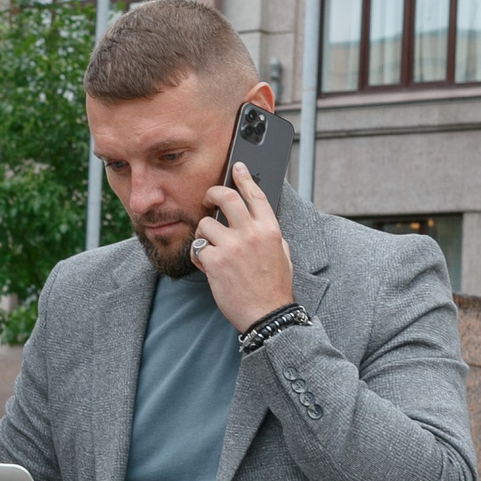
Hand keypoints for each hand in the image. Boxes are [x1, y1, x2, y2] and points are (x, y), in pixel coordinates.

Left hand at [192, 163, 296, 331]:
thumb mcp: (282, 255)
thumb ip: (271, 236)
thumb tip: (260, 223)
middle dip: (212, 193)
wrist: (266, 315)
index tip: (237, 166)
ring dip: (204, 235)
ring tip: (211, 250)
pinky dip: (198, 255)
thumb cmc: (273, 288)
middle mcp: (252, 233)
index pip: (255, 195)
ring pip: (205, 224)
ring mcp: (232, 246)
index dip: (244, 177)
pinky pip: (197, 247)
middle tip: (208, 199)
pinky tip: (208, 265)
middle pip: (226, 197)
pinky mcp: (215, 261)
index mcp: (270, 230)